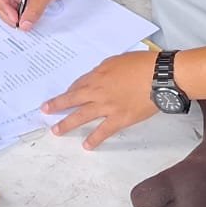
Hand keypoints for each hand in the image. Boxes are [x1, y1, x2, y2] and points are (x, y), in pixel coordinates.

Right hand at [0, 0, 77, 29]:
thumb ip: (33, 10)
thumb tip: (24, 24)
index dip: (4, 9)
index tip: (15, 19)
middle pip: (3, 4)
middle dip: (10, 16)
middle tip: (20, 24)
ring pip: (14, 8)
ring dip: (19, 17)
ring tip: (27, 24)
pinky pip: (25, 9)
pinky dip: (28, 16)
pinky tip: (33, 20)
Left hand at [42, 50, 159, 150]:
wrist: (160, 76)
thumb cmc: (142, 64)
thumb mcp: (118, 61)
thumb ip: (104, 70)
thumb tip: (98, 78)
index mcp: (98, 75)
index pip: (78, 84)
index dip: (70, 91)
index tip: (65, 96)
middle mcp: (98, 91)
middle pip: (73, 99)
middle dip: (57, 105)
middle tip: (45, 111)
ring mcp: (107, 107)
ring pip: (82, 116)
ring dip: (67, 124)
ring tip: (56, 131)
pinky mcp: (120, 119)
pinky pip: (103, 131)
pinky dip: (94, 139)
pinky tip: (86, 145)